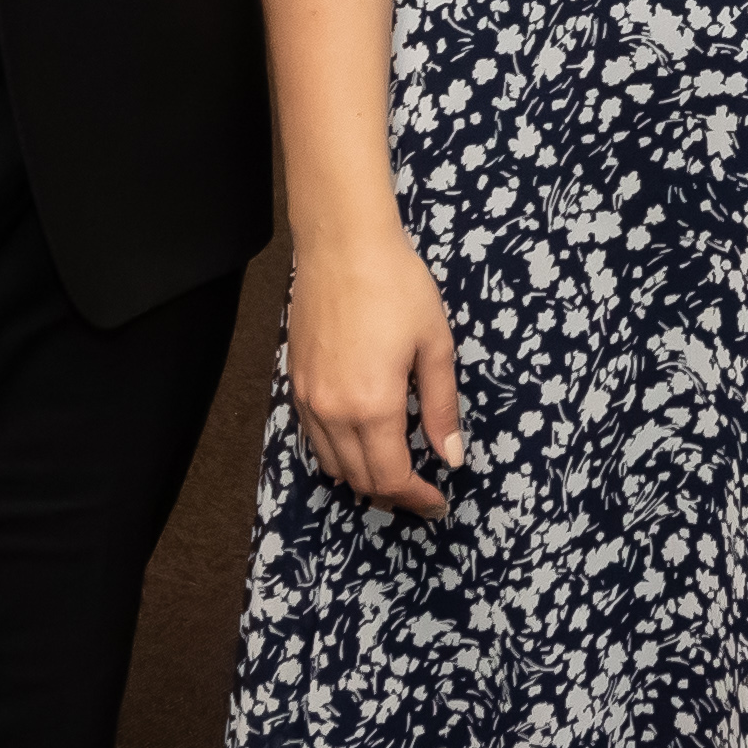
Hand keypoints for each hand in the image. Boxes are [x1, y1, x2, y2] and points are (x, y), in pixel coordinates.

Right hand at [286, 225, 467, 517]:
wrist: (342, 246)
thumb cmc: (397, 287)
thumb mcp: (435, 345)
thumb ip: (441, 407)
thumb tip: (451, 457)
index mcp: (374, 406)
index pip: (391, 477)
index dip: (416, 498)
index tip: (437, 501)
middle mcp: (334, 411)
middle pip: (360, 480)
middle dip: (393, 495)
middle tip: (421, 491)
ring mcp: (309, 399)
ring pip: (332, 465)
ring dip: (364, 478)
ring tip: (394, 471)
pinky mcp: (295, 383)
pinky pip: (314, 439)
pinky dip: (338, 454)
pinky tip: (362, 442)